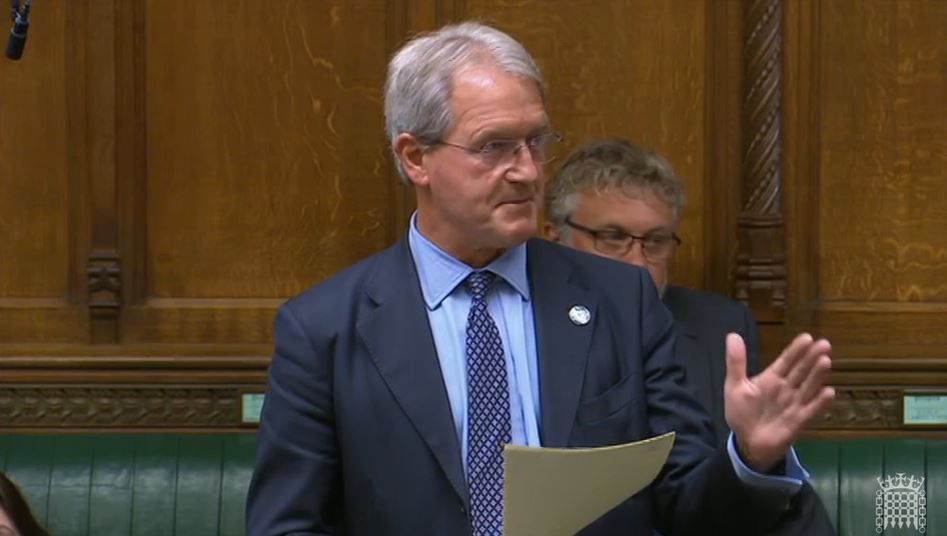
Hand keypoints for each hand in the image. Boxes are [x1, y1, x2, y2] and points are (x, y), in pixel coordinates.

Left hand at [724, 332, 835, 472]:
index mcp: (771, 378)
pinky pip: (811, 410)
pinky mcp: (799, 421)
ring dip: (817, 375)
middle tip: (824, 344)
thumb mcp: (734, 386)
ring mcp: (794, 404)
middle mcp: (786, 388)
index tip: (807, 337)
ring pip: (808, 386)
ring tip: (826, 361)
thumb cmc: (742, 413)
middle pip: (801, 370)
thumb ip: (736, 362)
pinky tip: (829, 392)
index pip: (786, 360)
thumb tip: (732, 334)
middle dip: (812, 357)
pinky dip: (820, 402)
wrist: (747, 442)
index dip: (796, 350)